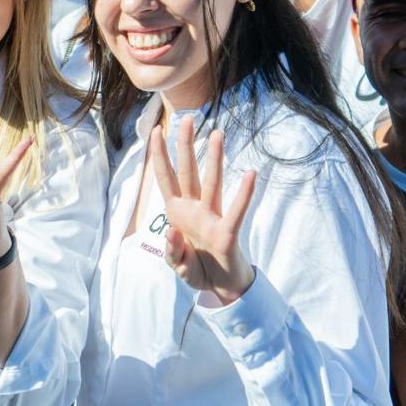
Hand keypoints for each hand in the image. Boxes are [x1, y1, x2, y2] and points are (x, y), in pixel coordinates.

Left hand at [148, 116, 256, 304]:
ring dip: (214, 159)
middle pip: (187, 172)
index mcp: (178, 213)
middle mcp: (194, 210)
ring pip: (212, 183)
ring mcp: (211, 219)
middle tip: (186, 117)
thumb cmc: (198, 269)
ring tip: (217, 133)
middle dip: (185, 145)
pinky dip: (243, 194)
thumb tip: (172, 232)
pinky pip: (236, 211)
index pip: (165, 179)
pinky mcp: (227, 234)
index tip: (155, 131)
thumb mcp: (177, 265)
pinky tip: (250, 173)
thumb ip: (172, 252)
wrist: (220, 288)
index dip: (159, 157)